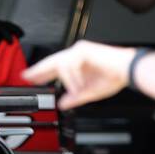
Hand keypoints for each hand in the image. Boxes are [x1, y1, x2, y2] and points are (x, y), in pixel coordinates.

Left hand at [21, 40, 137, 109]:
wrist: (128, 71)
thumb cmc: (114, 77)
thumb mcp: (89, 92)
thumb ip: (74, 97)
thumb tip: (62, 103)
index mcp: (77, 63)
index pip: (54, 67)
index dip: (41, 73)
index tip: (30, 79)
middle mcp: (76, 54)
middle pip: (52, 61)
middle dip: (39, 70)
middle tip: (26, 76)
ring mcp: (79, 51)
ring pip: (62, 66)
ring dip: (69, 81)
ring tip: (78, 90)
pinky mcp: (84, 50)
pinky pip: (71, 66)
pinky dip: (74, 78)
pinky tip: (81, 84)